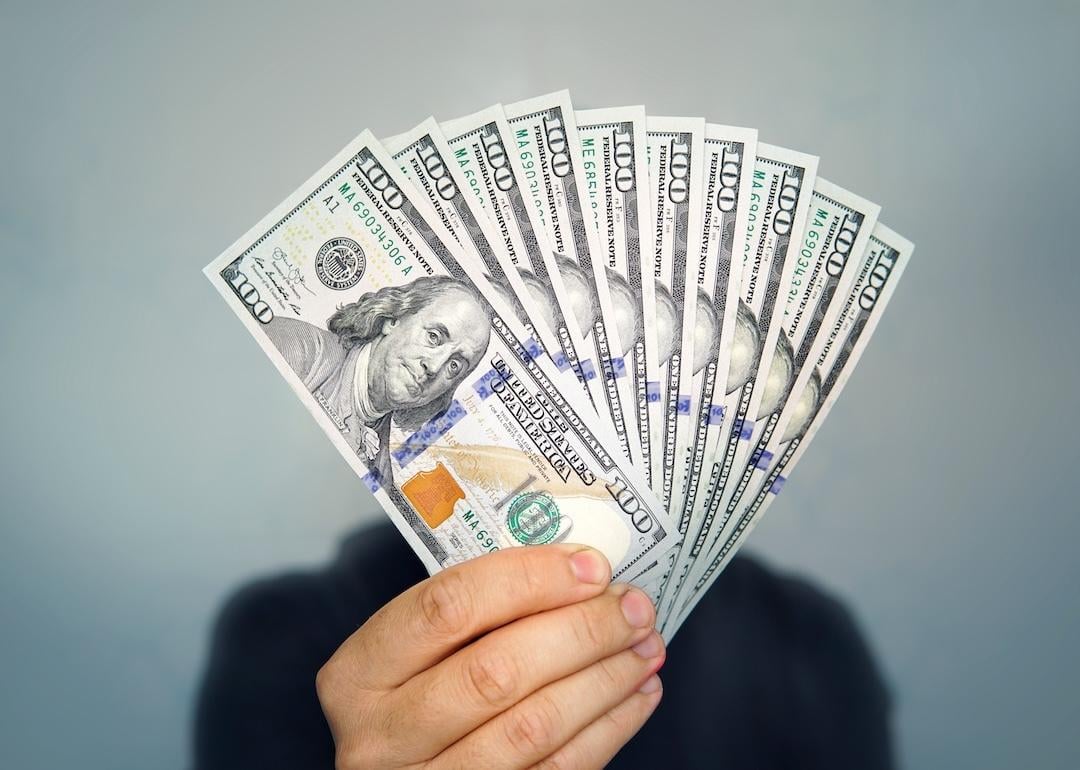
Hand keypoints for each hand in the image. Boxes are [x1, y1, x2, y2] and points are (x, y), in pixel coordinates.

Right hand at [316, 543, 665, 768]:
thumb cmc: (420, 695)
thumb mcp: (418, 652)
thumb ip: (478, 613)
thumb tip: (580, 570)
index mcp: (360, 671)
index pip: (448, 606)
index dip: (529, 580)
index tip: (591, 565)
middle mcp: (382, 735)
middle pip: (497, 670)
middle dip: (581, 631)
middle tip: (633, 606)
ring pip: (534, 727)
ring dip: (605, 679)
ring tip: (645, 645)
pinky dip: (609, 728)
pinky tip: (635, 693)